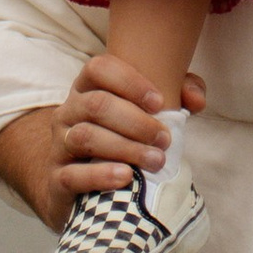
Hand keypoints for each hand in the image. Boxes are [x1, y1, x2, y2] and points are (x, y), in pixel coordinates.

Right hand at [0, 52, 207, 232]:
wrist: (77, 185)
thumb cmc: (120, 137)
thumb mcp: (147, 112)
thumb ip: (178, 94)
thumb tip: (197, 99)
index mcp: (88, 87)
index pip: (99, 67)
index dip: (130, 81)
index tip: (160, 101)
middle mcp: (68, 111)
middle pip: (96, 105)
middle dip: (137, 122)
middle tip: (165, 139)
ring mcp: (59, 145)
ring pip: (85, 137)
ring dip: (125, 148)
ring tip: (155, 160)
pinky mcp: (56, 180)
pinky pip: (72, 174)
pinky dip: (100, 175)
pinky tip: (125, 176)